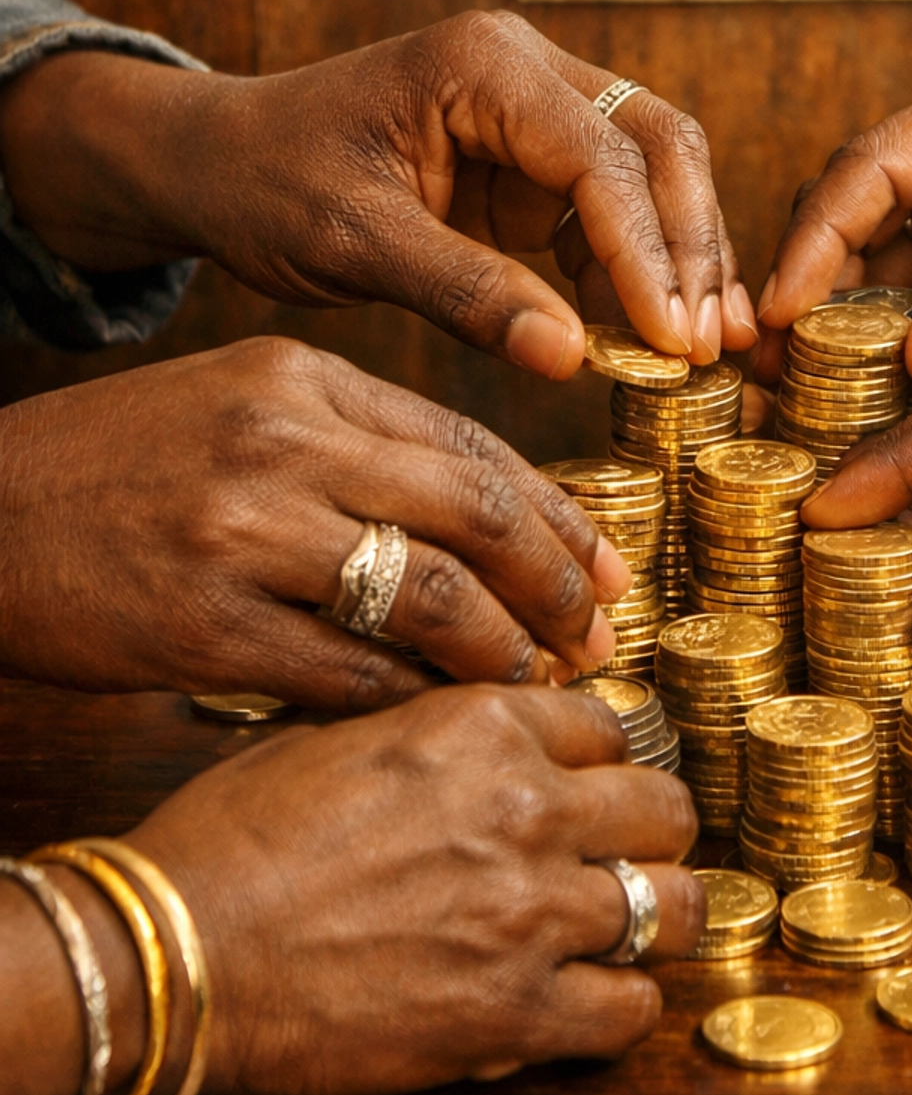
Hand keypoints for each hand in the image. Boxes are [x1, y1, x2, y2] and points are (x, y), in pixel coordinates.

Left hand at [0, 13, 756, 375]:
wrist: (218, 162)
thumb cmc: (268, 186)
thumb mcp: (354, 245)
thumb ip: (465, 293)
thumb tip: (571, 358)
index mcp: (481, 64)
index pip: (601, 156)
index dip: (646, 251)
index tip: (673, 339)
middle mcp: (526, 65)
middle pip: (658, 142)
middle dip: (691, 245)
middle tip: (711, 344)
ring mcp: (538, 105)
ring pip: (655, 167)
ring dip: (682, 254)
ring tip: (702, 346)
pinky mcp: (537, 154)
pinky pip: (617, 200)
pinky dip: (641, 263)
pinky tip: (653, 329)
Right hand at [0, 337, 631, 706]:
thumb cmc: (121, 471)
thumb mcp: (241, 409)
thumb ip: (361, 444)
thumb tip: (500, 520)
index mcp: (302, 377)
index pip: (471, 446)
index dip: (557, 517)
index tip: (607, 571)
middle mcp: (282, 441)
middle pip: (477, 514)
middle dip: (558, 584)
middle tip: (600, 636)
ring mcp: (241, 532)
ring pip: (429, 596)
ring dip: (500, 651)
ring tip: (536, 685)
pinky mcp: (204, 624)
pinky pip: (348, 673)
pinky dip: (410, 700)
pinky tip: (441, 717)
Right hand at [115, 684, 702, 1094]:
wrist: (173, 952)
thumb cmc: (229, 841)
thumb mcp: (332, 732)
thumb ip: (431, 725)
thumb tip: (485, 733)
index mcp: (481, 726)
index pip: (610, 726)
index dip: (599, 760)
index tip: (586, 786)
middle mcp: (526, 808)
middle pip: (664, 808)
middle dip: (648, 832)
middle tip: (623, 856)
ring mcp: (530, 915)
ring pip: (675, 907)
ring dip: (656, 917)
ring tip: (629, 929)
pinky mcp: (513, 1017)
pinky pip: (630, 1012)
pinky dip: (622, 1009)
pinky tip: (590, 1002)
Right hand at [754, 53, 911, 385]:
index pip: (879, 163)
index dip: (819, 240)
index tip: (783, 317)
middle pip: (855, 201)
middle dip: (810, 284)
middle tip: (769, 372)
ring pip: (871, 248)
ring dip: (838, 320)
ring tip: (798, 398)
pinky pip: (909, 284)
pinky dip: (884, 339)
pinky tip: (858, 399)